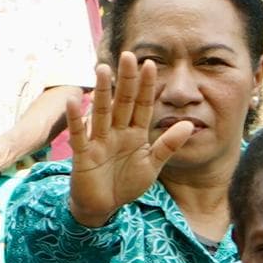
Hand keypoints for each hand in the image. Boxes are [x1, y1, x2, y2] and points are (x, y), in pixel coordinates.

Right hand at [66, 52, 174, 226]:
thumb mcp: (152, 164)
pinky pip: (80, 135)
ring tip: (102, 68)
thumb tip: (188, 124)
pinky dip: (77, 119)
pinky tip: (74, 101)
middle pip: (122, 102)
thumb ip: (168, 144)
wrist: (104, 207)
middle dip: (125, 80)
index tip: (150, 63)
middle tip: (128, 55)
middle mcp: (116, 132)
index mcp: (134, 133)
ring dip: (102, 91)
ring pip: (102, 112)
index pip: (141, 105)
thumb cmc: (126, 183)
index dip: (145, 86)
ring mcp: (99, 141)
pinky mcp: (84, 155)